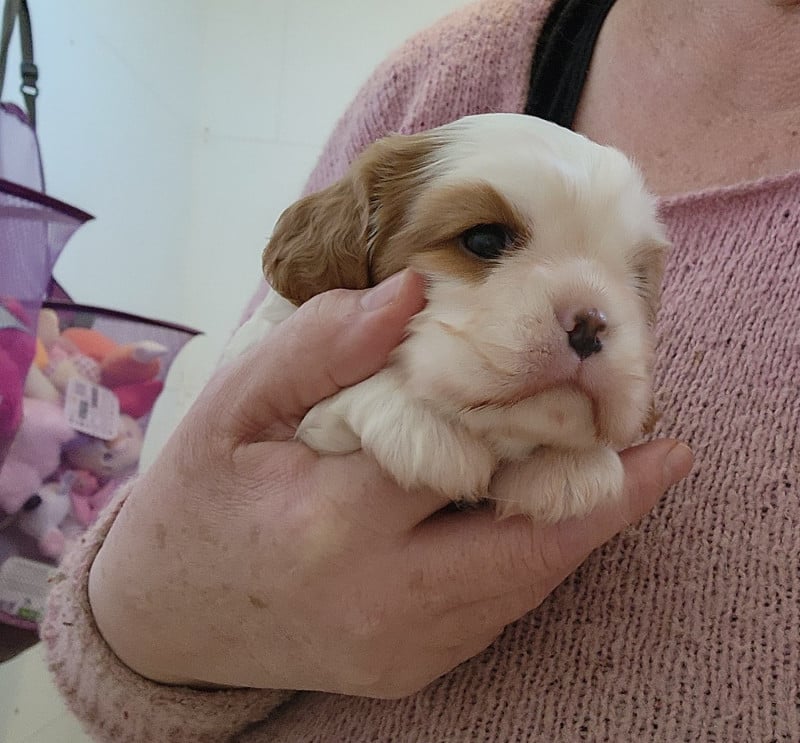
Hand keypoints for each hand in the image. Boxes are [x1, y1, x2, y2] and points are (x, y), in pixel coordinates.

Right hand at [88, 270, 692, 697]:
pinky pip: (497, 608)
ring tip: (621, 471)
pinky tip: (540, 513)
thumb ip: (317, 347)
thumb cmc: (197, 502)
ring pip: (525, 583)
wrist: (167, 619)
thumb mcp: (232, 410)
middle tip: (662, 450)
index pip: (466, 456)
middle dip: (604, 495)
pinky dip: (531, 557)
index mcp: (333, 525)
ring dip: (577, 525)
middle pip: (531, 544)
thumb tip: (410, 295)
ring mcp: (405, 648)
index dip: (536, 413)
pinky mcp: (410, 668)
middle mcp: (384, 600)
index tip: (595, 386)